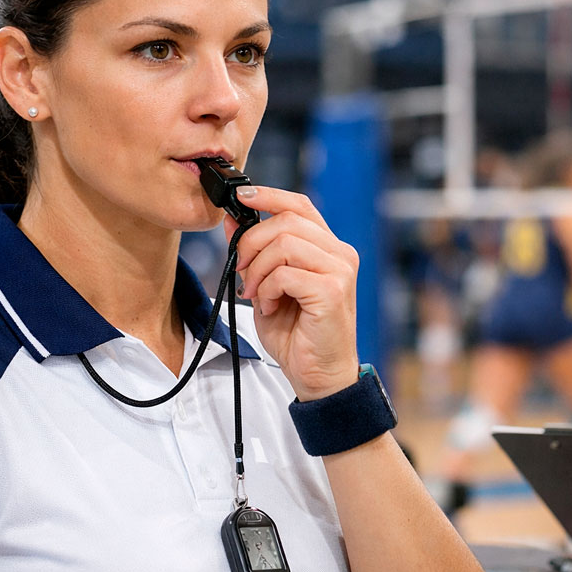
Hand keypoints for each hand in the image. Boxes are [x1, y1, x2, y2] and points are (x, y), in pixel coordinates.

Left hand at [222, 185, 359, 401]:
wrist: (320, 376)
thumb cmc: (299, 335)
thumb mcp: (267, 287)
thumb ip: (255, 254)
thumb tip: (231, 221)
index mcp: (329, 249)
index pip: (300, 205)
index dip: (269, 195)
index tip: (240, 198)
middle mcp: (340, 254)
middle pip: (287, 220)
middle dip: (252, 241)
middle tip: (242, 270)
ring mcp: (340, 271)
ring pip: (284, 243)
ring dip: (258, 269)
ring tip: (257, 293)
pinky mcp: (332, 291)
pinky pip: (285, 272)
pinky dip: (267, 288)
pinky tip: (270, 305)